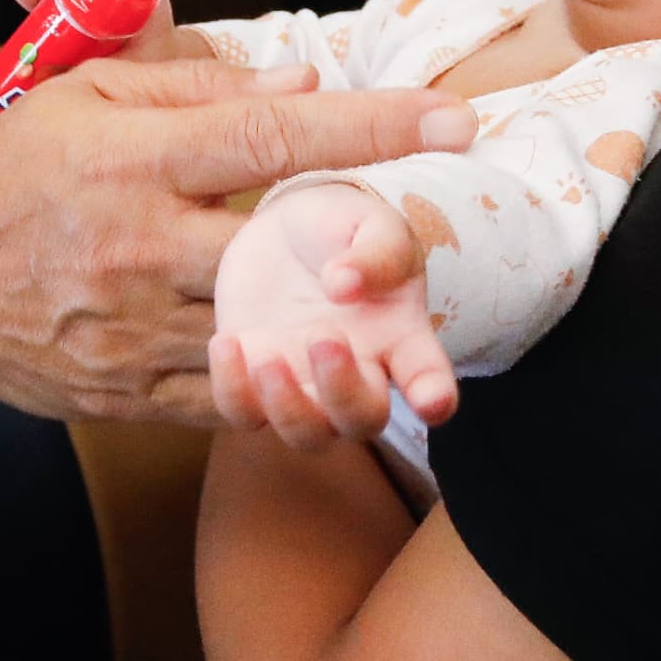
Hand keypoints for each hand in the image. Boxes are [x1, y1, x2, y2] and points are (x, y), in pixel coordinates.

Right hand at [0, 52, 471, 425]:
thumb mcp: (85, 98)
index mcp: (137, 160)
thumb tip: (303, 81)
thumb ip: (197, 90)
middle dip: (373, 245)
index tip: (456, 118)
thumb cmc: (8, 174)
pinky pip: (233, 400)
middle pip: (293, 247)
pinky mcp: (129, 394)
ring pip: (273, 333)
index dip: (374, 126)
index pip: (275, 135)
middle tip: (410, 241)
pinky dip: (285, 383)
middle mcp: (143, 244)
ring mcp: (136, 328)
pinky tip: (313, 361)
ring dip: (340, 322)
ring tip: (378, 309)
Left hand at [214, 184, 455, 447]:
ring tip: (266, 351)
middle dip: (343, 393)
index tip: (430, 400)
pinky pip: (245, 414)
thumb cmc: (344, 230)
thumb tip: (343, 284)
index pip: (428, 379)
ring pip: (308, 435)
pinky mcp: (257, 382)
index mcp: (402, 337)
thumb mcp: (371, 224)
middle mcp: (361, 373)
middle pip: (363, 421)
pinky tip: (227, 342)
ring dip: (287, 406)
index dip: (433, 397)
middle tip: (322, 336)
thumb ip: (373, 252)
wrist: (288, 229)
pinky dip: (233, 391)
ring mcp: (307, 384)